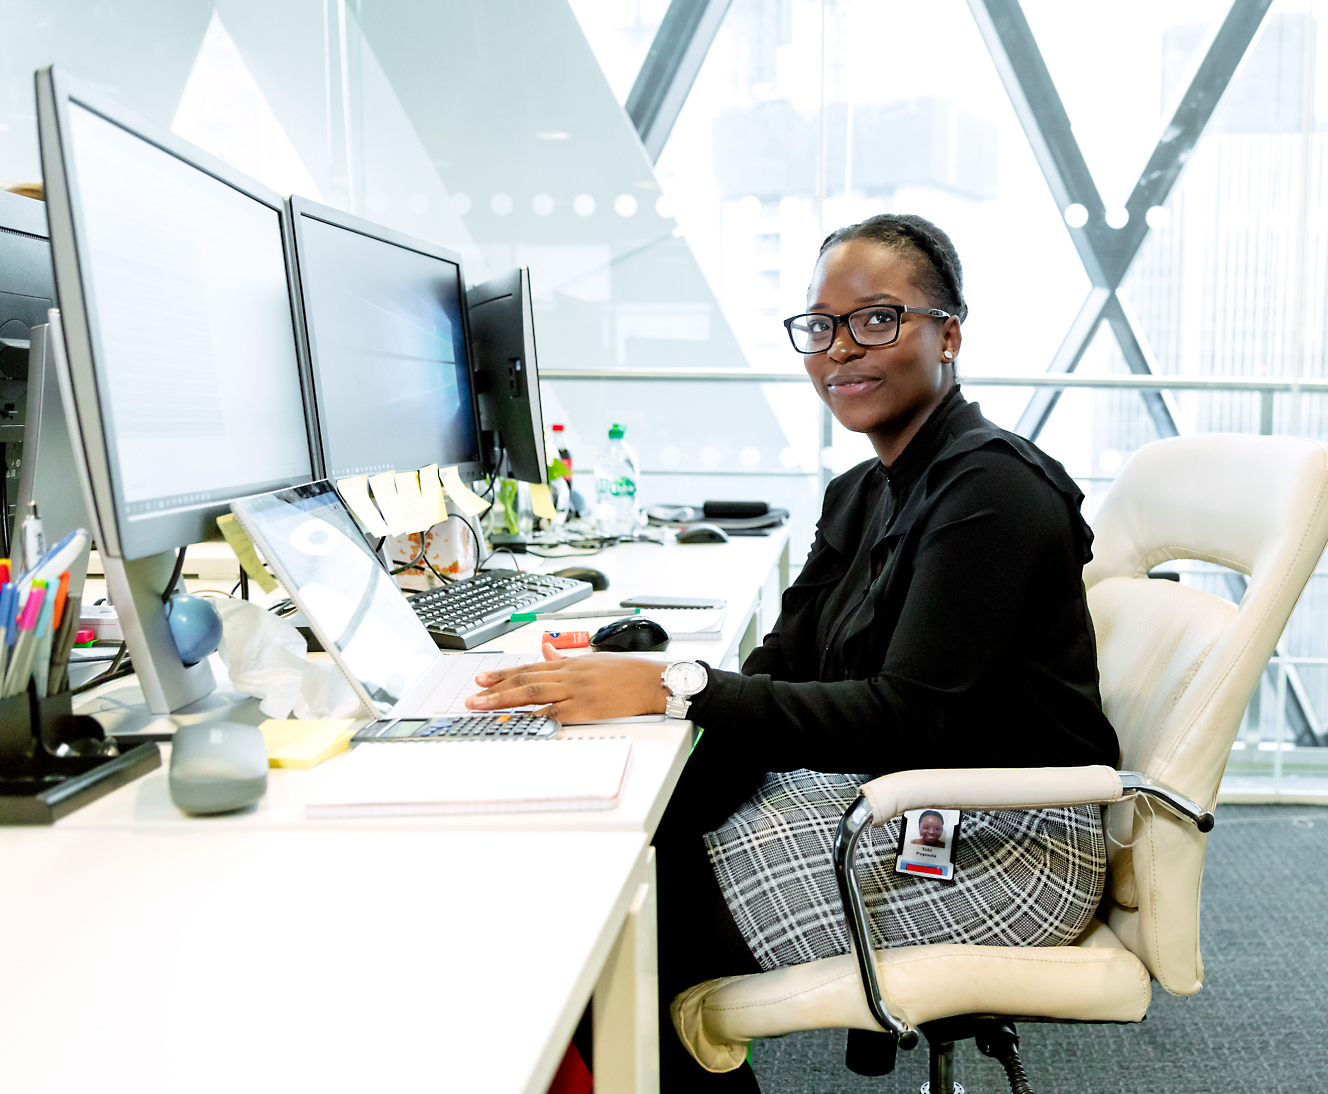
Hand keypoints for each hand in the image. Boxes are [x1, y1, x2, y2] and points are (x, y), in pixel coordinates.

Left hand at [465, 643, 669, 721]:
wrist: (653, 681)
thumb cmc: (629, 672)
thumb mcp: (594, 658)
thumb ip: (566, 656)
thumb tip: (545, 648)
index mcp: (570, 662)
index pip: (529, 667)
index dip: (503, 673)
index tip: (482, 678)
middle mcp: (569, 674)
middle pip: (525, 679)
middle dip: (495, 687)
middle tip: (473, 695)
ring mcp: (576, 690)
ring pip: (533, 693)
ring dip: (504, 699)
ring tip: (482, 706)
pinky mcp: (585, 707)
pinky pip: (553, 712)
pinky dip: (532, 716)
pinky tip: (516, 720)